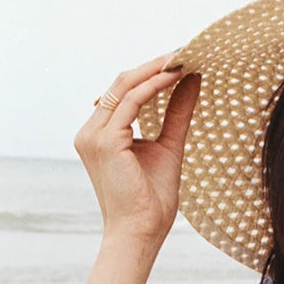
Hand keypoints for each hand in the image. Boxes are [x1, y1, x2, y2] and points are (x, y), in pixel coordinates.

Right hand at [74, 56, 200, 248]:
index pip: (124, 91)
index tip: (183, 59)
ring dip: (157, 69)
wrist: (141, 233)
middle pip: (122, 83)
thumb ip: (177, 113)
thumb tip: (193, 81)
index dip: (152, 72)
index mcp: (100, 134)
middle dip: (156, 64)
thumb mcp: (169, 146)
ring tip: (186, 58)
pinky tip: (178, 76)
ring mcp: (93, 135)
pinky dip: (156, 85)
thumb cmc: (152, 200)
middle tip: (187, 50)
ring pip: (125, 86)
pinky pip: (132, 101)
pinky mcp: (105, 140)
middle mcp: (90, 131)